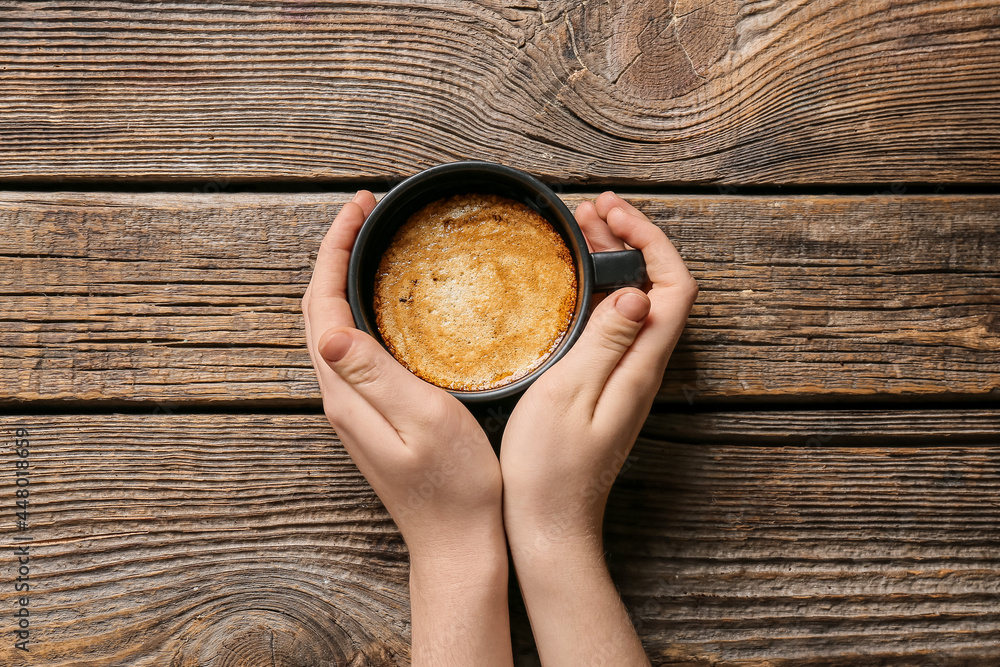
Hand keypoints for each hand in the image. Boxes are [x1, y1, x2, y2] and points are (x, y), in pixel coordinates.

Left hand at [302, 191, 511, 664]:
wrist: (458, 546)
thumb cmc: (454, 487)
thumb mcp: (424, 420)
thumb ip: (376, 373)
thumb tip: (328, 327)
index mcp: (348, 392)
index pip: (322, 303)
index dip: (334, 249)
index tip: (360, 208)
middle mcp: (342, 397)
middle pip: (319, 310)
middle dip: (334, 254)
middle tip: (366, 214)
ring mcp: (355, 408)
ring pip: (332, 327)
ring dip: (344, 279)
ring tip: (372, 244)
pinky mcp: (373, 417)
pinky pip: (354, 348)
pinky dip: (361, 309)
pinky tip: (386, 304)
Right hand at [500, 192, 696, 664]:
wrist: (549, 525)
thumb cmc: (551, 468)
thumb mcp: (570, 395)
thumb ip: (606, 341)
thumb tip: (636, 290)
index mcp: (641, 365)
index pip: (673, 285)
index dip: (651, 240)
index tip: (613, 214)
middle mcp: (643, 368)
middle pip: (657, 288)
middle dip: (632, 240)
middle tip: (592, 211)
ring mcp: (626, 378)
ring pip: (636, 303)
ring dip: (616, 261)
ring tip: (581, 231)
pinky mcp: (606, 387)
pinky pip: (615, 324)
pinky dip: (599, 291)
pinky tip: (573, 282)